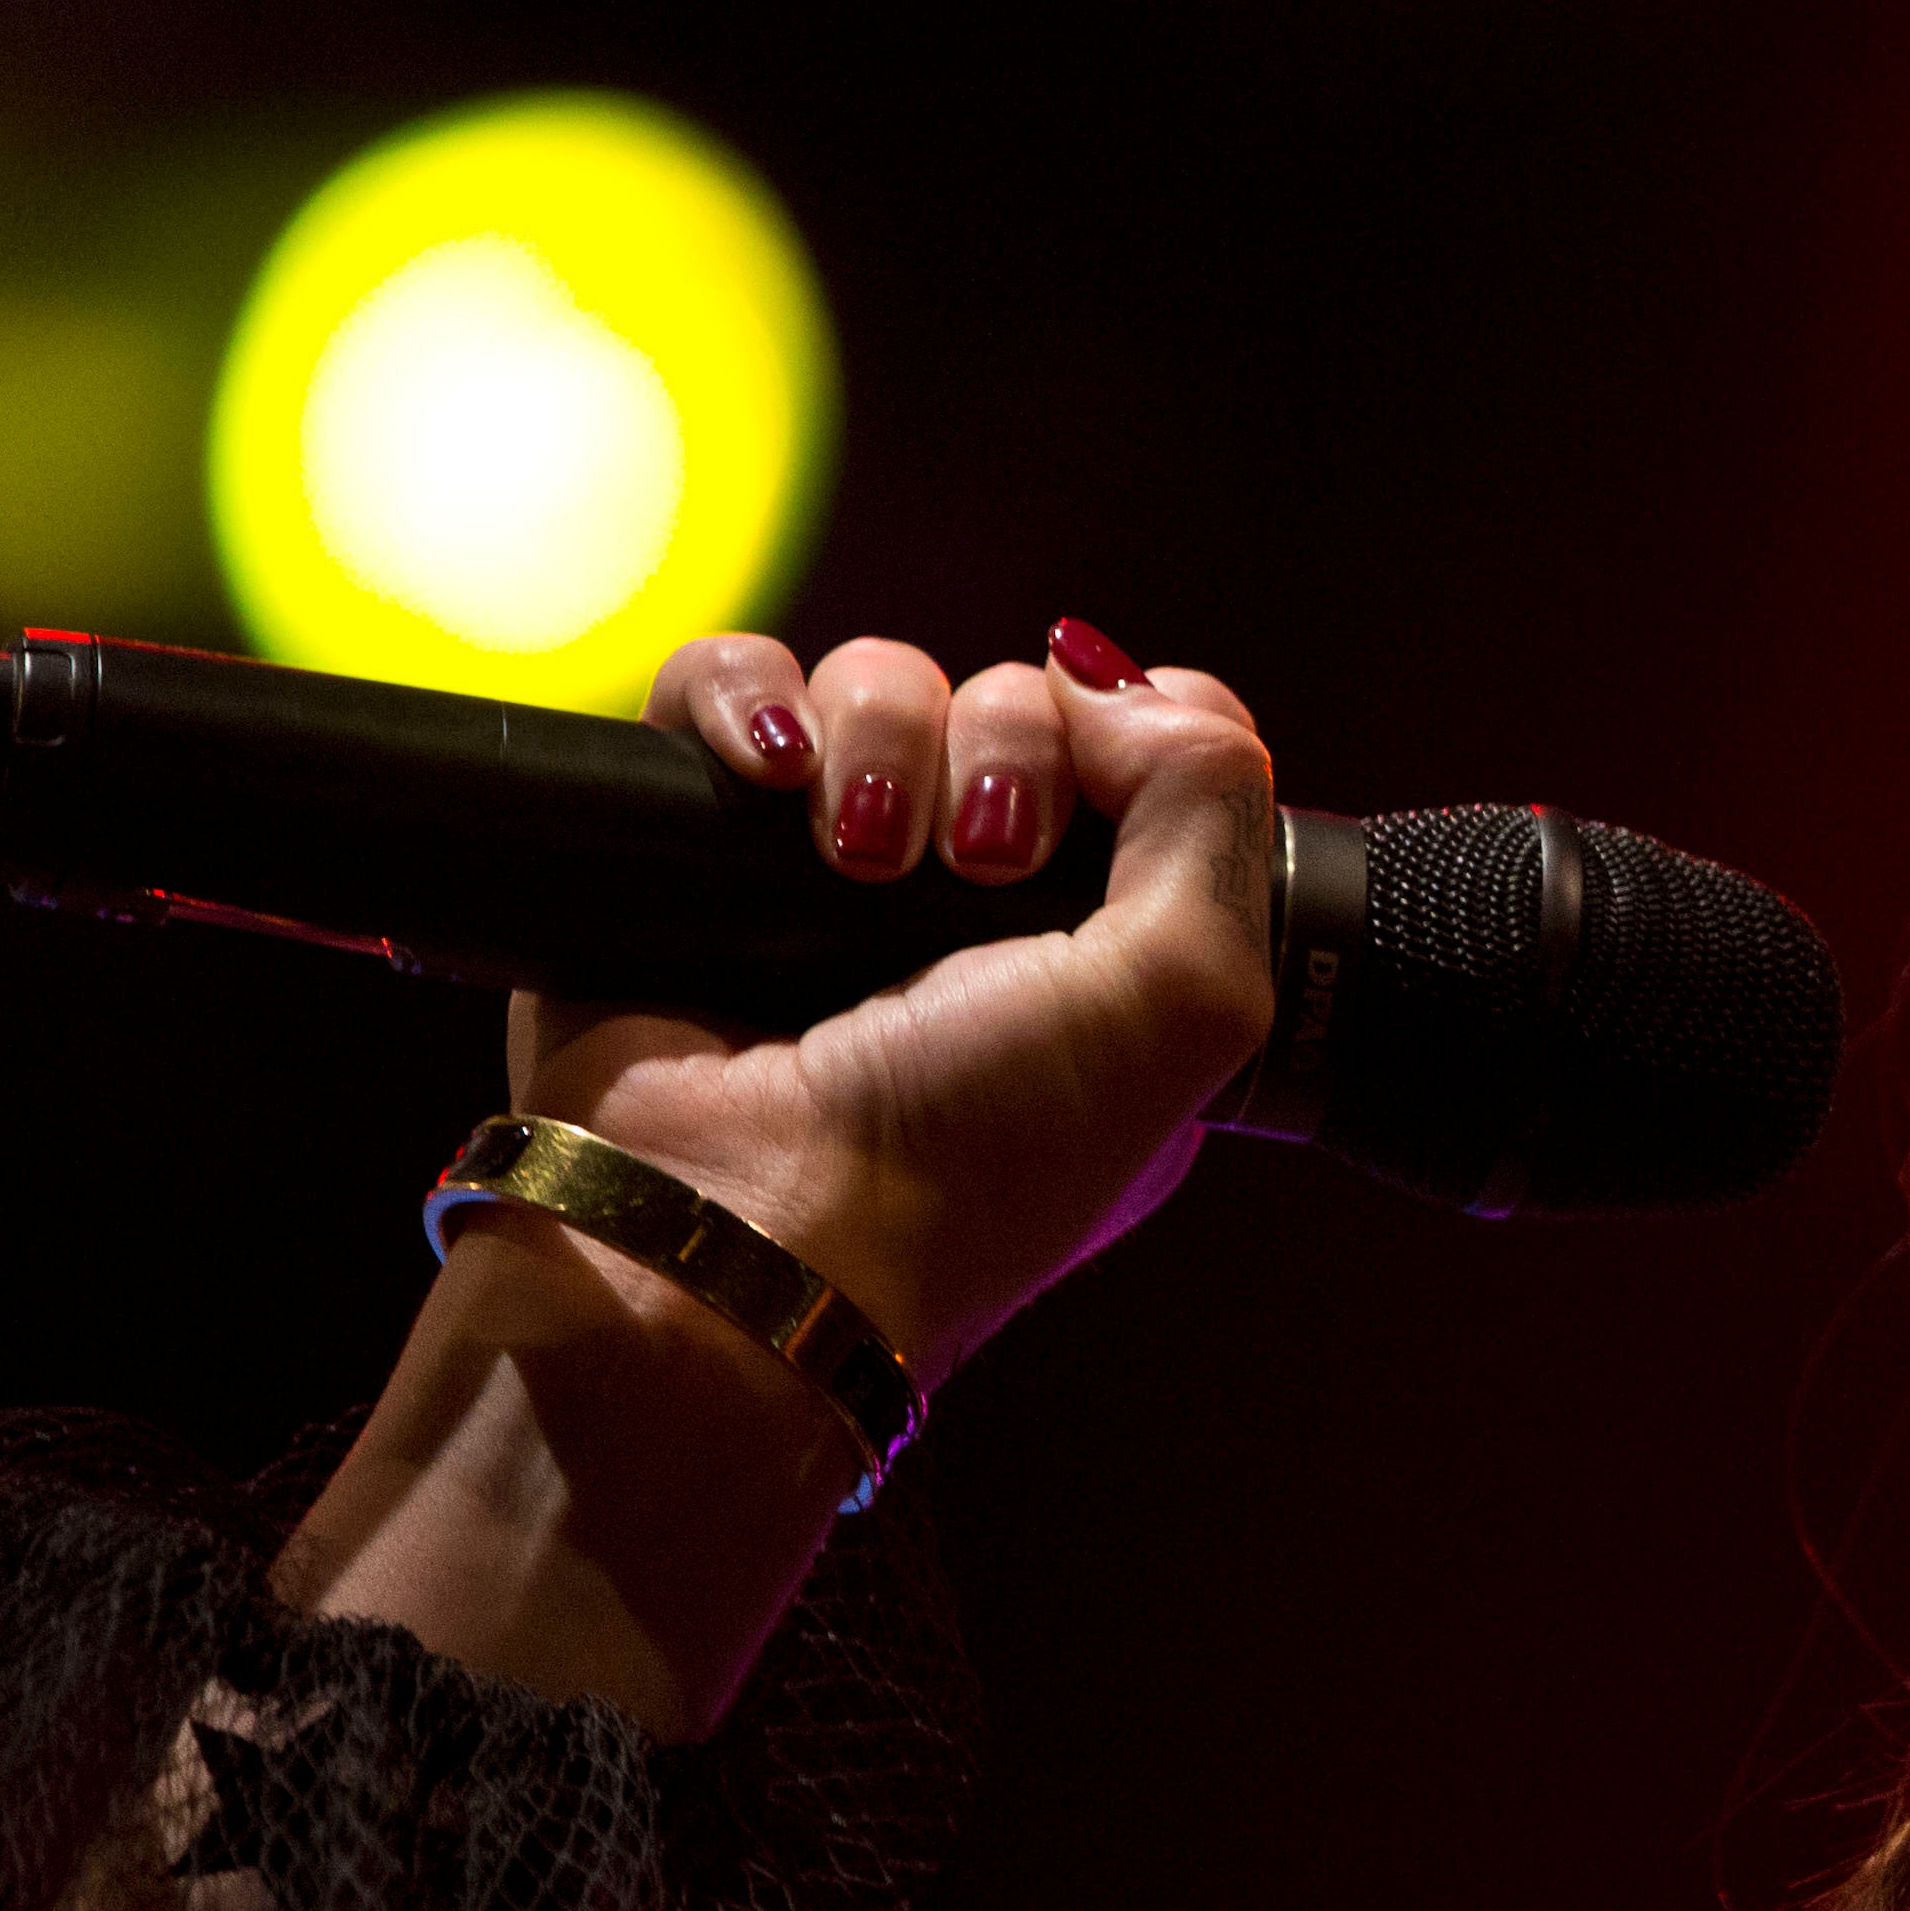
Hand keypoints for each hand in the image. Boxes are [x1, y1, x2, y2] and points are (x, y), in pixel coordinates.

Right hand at [545, 624, 1281, 1382]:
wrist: (742, 1231)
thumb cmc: (976, 1154)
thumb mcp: (1186, 1004)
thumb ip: (1214, 814)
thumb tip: (1116, 679)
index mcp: (1108, 949)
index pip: (1154, 748)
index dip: (1138, 732)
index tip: (1105, 788)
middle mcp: (975, 909)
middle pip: (1019, 702)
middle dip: (1004, 754)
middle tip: (974, 869)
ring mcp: (832, 871)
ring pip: (880, 683)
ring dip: (880, 741)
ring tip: (856, 857)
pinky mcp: (695, 843)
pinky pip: (729, 688)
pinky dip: (745, 703)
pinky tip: (763, 774)